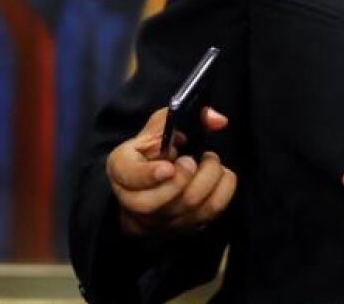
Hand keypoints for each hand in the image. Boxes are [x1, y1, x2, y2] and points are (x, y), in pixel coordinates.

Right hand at [107, 106, 234, 235]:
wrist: (153, 183)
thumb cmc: (153, 151)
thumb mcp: (158, 127)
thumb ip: (181, 115)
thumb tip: (218, 120)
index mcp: (121, 169)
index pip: (130, 177)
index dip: (149, 175)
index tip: (169, 167)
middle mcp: (134, 201)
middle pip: (160, 202)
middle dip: (185, 177)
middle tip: (193, 159)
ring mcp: (158, 220)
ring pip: (188, 208)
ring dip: (208, 180)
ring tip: (211, 162)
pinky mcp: (181, 228)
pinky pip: (209, 214)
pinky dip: (222, 190)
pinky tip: (221, 175)